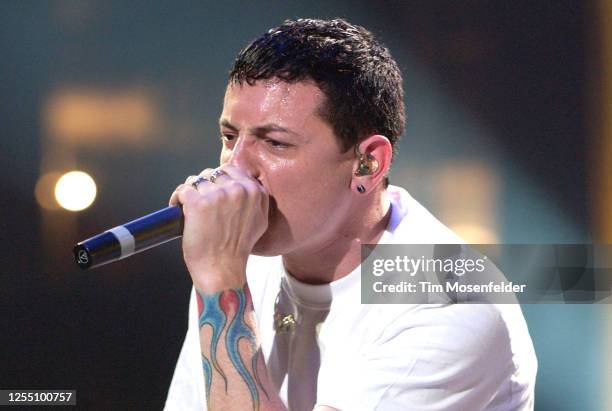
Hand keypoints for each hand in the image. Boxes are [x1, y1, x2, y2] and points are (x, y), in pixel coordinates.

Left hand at [169, 165, 268, 290]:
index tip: (211, 191)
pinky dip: (177, 199)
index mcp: (255, 191)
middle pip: (212, 173)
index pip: (231, 170)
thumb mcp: (260, 221)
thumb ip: (257, 199)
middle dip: (204, 186)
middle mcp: (238, 189)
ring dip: (190, 192)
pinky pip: (183, 190)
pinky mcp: (198, 203)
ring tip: (187, 206)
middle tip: (199, 202)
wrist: (223, 269)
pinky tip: (177, 208)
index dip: (218, 180)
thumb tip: (247, 184)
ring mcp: (217, 195)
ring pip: (196, 180)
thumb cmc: (238, 249)